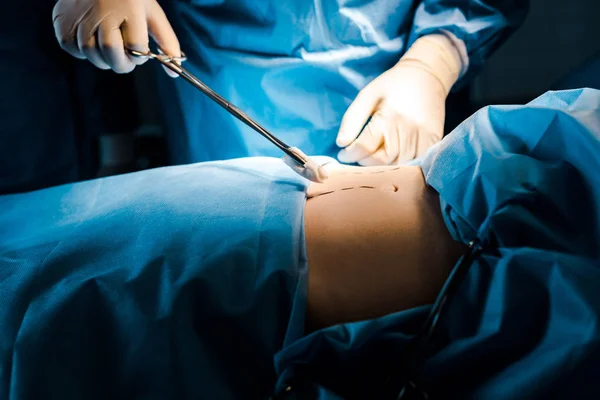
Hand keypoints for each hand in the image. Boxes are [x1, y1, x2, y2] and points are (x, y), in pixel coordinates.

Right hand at [53, 0, 180, 76]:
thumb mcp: (152, 14)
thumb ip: (166, 43)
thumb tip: (174, 73)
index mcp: (129, 8)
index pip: (136, 47)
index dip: (139, 56)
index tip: (138, 52)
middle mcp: (103, 11)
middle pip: (111, 53)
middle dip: (121, 64)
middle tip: (125, 59)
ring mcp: (80, 15)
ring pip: (91, 54)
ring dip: (103, 59)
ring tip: (109, 45)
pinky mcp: (62, 19)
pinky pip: (72, 49)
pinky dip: (83, 51)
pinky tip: (91, 39)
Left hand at [336, 34, 463, 165]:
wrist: (427, 75)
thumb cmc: (392, 85)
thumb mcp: (367, 95)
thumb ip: (352, 120)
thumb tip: (341, 144)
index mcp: (388, 115)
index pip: (364, 146)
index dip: (350, 154)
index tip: (343, 154)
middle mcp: (408, 128)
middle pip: (382, 160)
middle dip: (365, 162)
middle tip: (359, 156)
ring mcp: (424, 136)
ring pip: (399, 165)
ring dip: (383, 166)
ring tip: (373, 157)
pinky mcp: (435, 140)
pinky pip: (416, 163)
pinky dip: (402, 166)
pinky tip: (393, 159)